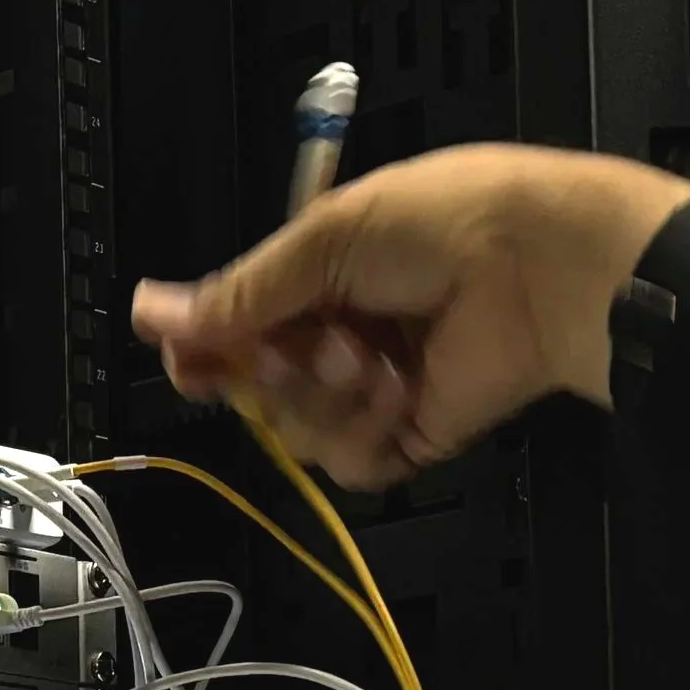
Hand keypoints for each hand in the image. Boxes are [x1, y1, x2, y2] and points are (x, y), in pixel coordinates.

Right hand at [131, 142, 689, 488]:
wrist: (542, 270)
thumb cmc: (445, 225)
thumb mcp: (325, 240)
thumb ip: (240, 293)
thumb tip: (148, 310)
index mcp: (320, 276)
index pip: (236, 328)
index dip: (206, 350)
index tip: (189, 361)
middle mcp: (341, 334)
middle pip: (257, 387)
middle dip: (274, 370)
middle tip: (311, 343)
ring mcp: (373, 391)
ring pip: (297, 431)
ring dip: (326, 396)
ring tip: (372, 358)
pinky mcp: (408, 437)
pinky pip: (349, 464)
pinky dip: (366, 431)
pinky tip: (400, 391)